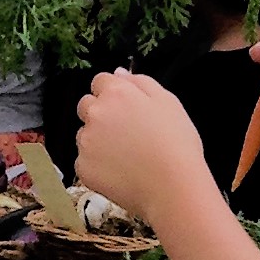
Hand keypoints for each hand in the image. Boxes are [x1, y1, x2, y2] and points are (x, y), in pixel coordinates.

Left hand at [74, 70, 211, 229]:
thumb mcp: (168, 103)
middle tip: (125, 133)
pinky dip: (98, 165)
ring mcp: (86, 142)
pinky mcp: (82, 167)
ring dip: (97, 140)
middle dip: (100, 114)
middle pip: (86, 106)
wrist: (171, 187)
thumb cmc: (176, 144)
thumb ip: (141, 82)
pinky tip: (120, 172)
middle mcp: (95, 113)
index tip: (125, 108)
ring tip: (126, 156)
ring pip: (84, 135)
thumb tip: (118, 73)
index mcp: (116, 93)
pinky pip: (85, 161)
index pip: (100, 82)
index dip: (112, 94)